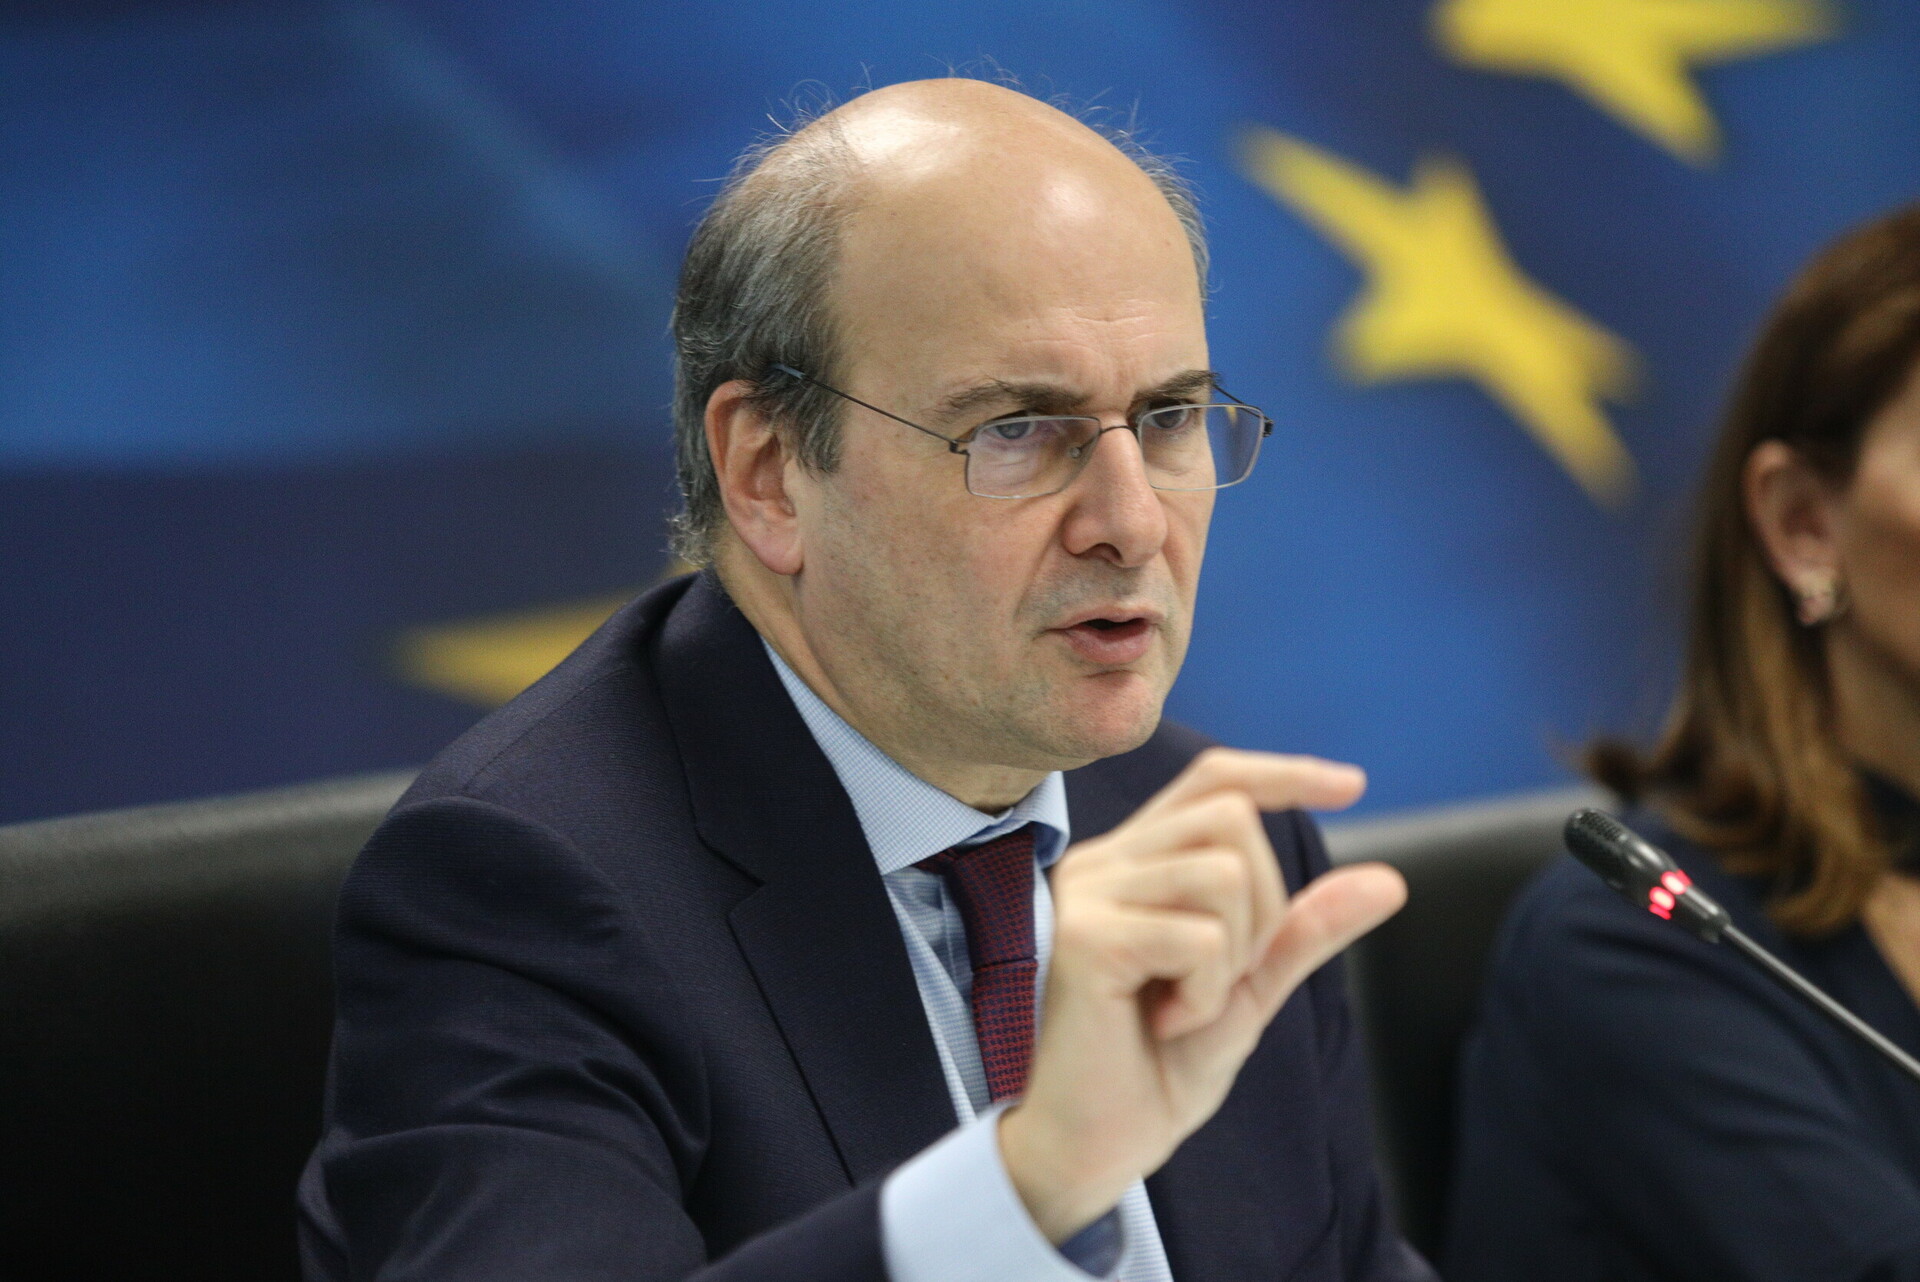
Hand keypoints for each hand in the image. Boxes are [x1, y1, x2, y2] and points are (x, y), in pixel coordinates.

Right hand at [996, 748, 1405, 1241]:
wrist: (1092, 1146)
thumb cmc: (1153, 1068)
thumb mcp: (1247, 990)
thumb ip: (1305, 931)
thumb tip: (1388, 881)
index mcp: (1136, 863)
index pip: (1215, 781)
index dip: (1284, 773)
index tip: (1352, 785)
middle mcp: (1104, 862)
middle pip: (1232, 817)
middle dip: (1264, 906)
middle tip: (1220, 980)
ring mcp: (1088, 893)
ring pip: (1224, 874)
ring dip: (1233, 958)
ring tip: (1184, 1007)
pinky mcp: (1085, 936)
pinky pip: (1196, 935)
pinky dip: (1205, 993)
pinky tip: (1165, 1024)